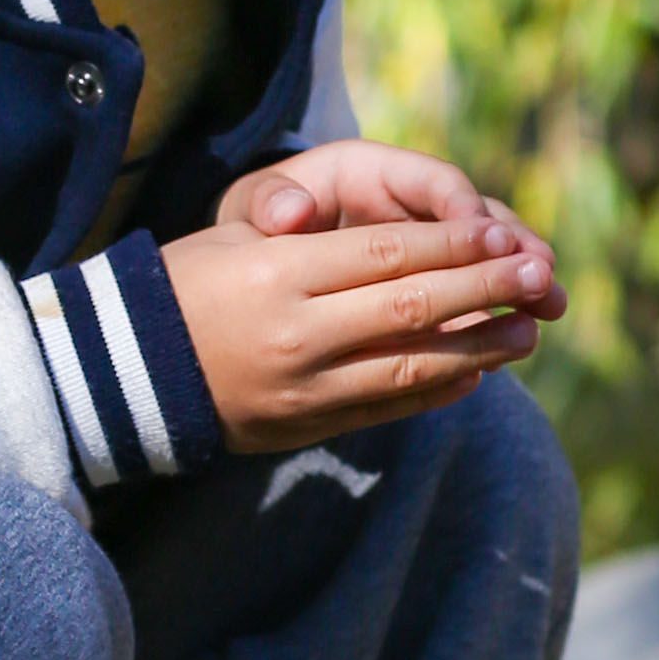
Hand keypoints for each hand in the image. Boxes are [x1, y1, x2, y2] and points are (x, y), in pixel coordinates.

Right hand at [165, 197, 563, 450]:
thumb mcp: (235, 237)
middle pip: (412, 307)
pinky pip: (386, 409)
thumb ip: (324, 242)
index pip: (389, 255)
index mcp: (278, 273)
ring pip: (410, 366)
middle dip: (484, 288)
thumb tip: (415, 247)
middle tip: (539, 274)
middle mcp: (296, 334)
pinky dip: (436, 390)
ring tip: (526, 330)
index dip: (456, 244)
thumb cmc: (182, 285)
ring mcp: (303, 389)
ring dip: (477, 347)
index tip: (505, 231)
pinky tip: (475, 372)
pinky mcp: (305, 427)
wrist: (119, 372)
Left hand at [218, 137, 558, 277]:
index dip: (463, 212)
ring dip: (518, 278)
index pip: (432, 182)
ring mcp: (424, 237)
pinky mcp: (429, 276)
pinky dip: (495, 311)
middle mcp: (407, 198)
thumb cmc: (255, 219)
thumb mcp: (252, 206)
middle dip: (511, 247)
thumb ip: (270, 203)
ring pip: (486, 252)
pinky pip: (470, 290)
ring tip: (551, 306)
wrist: (252, 248)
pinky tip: (519, 337)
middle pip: (474, 217)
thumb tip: (291, 211)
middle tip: (542, 275)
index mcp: (368, 167)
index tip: (490, 241)